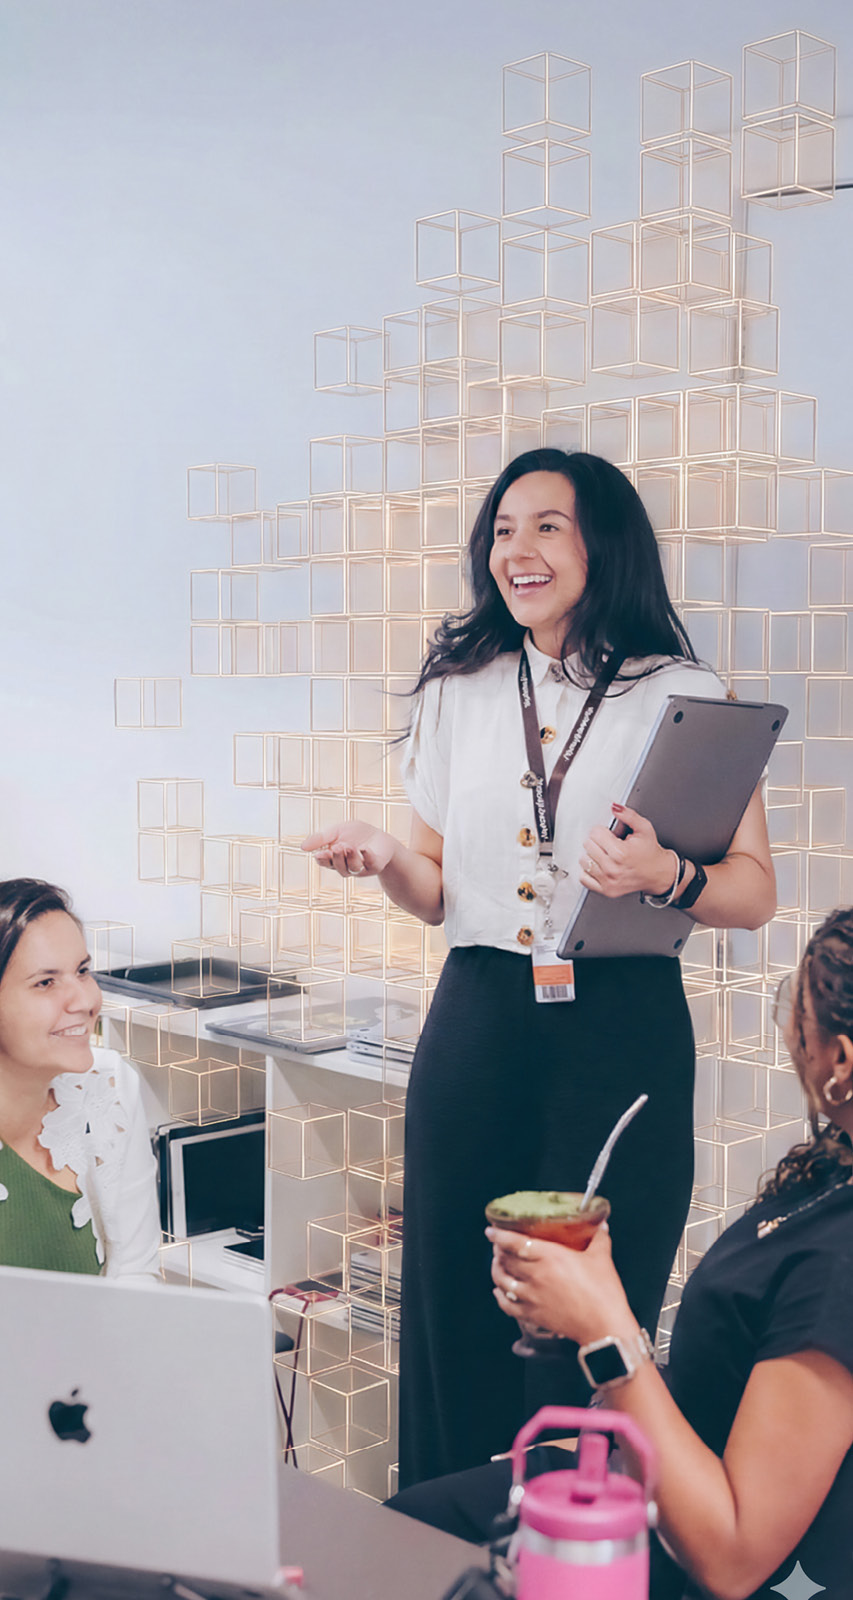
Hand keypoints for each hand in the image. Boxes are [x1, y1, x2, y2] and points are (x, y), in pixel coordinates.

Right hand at [301, 821, 397, 878]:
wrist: (379, 836)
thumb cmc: (356, 834)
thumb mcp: (336, 832)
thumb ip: (321, 838)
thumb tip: (302, 847)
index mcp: (334, 859)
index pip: (325, 863)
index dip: (322, 860)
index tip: (319, 854)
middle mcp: (346, 866)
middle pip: (338, 867)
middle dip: (337, 858)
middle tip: (337, 847)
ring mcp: (361, 868)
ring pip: (353, 868)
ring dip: (350, 858)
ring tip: (349, 846)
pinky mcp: (375, 865)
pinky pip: (370, 864)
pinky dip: (366, 856)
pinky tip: (364, 849)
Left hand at [486, 1223, 634, 1346]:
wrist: (604, 1327)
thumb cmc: (603, 1292)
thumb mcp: (601, 1258)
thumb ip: (598, 1238)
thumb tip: (601, 1225)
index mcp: (550, 1256)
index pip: (515, 1242)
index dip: (499, 1235)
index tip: (491, 1231)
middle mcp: (535, 1275)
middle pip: (506, 1259)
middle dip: (498, 1251)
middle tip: (498, 1245)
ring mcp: (531, 1296)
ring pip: (502, 1280)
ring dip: (496, 1270)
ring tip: (497, 1264)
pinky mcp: (532, 1315)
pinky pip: (507, 1305)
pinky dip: (499, 1297)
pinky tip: (498, 1292)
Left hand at [579, 803, 677, 898]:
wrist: (658, 874)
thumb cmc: (650, 852)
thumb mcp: (644, 829)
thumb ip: (628, 815)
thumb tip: (614, 807)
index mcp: (621, 853)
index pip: (595, 834)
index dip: (602, 830)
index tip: (609, 834)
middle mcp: (613, 868)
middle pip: (588, 845)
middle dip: (597, 841)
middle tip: (608, 844)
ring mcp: (608, 881)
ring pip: (584, 861)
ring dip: (591, 855)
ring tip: (604, 854)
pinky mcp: (606, 890)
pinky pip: (584, 878)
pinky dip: (588, 871)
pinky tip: (599, 866)